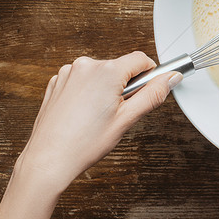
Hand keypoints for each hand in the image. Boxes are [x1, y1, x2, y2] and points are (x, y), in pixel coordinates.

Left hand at [0, 52, 180, 218]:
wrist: (48, 159)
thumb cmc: (84, 144)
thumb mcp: (127, 120)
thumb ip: (152, 94)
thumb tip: (171, 78)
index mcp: (106, 72)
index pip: (141, 59)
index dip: (150, 74)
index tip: (149, 89)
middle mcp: (86, 65)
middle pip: (120, 67)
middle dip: (125, 86)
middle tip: (118, 113)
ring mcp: (68, 73)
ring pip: (100, 74)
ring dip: (105, 89)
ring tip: (97, 117)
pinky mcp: (57, 82)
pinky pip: (82, 80)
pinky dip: (87, 92)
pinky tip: (83, 114)